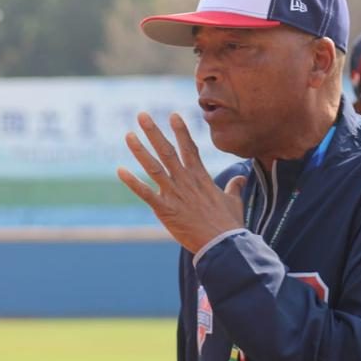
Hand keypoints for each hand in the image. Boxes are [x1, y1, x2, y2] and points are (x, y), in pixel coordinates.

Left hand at [117, 112, 246, 253]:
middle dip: (154, 132)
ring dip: (140, 151)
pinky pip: (145, 193)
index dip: (181, 131)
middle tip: (141, 115)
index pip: (189, 148)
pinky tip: (120, 170)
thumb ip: (234, 187)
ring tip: (128, 135)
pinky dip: (132, 182)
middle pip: (167, 151)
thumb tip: (241, 178)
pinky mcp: (165, 209)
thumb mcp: (234, 201)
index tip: (173, 115)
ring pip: (153, 167)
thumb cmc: (229, 225)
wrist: (223, 245)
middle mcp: (185, 181)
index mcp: (201, 177)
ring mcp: (174, 194)